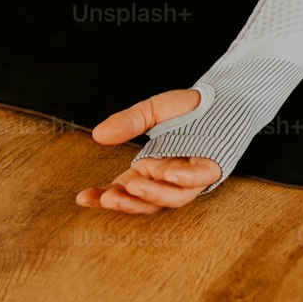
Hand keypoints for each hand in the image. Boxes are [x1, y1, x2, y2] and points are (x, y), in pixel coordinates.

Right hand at [75, 88, 222, 212]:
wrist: (220, 97)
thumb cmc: (187, 109)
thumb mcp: (150, 112)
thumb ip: (127, 123)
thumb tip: (98, 134)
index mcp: (150, 168)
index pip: (124, 189)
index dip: (104, 197)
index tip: (82, 198)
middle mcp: (169, 178)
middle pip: (146, 202)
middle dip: (126, 203)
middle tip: (108, 199)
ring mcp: (191, 176)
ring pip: (172, 198)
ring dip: (152, 194)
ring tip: (135, 184)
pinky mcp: (212, 167)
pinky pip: (198, 180)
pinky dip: (183, 179)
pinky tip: (169, 173)